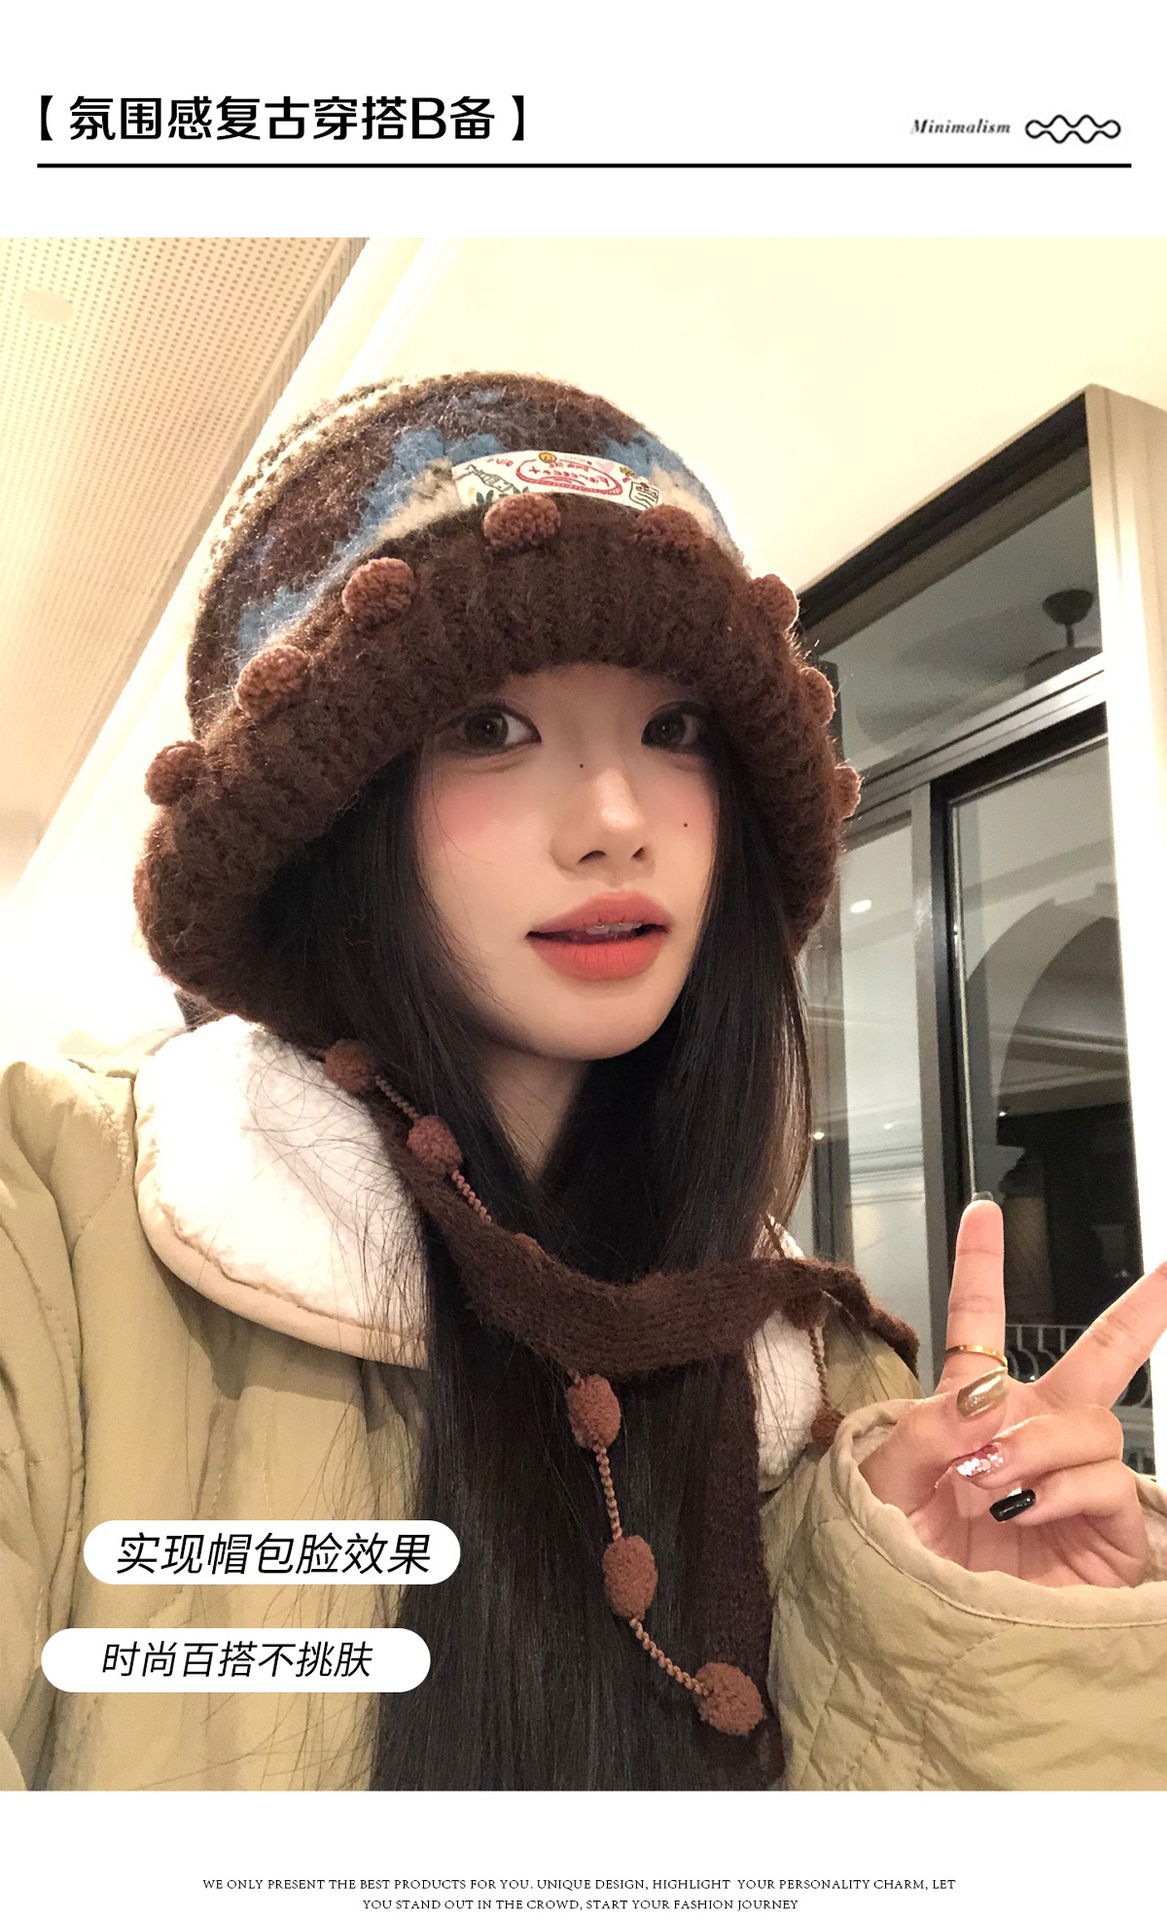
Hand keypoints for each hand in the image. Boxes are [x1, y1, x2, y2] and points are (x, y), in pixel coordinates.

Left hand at [859, 1199, 1166, 1586]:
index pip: (979, 1325)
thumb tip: (983, 1400)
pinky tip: (1025, 1508)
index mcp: (973, 1410)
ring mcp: (1072, 1482)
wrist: (921, 1635)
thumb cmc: (897, 1558)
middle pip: (1100, 1359)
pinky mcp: (1105, 1533)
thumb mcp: (883, 1484)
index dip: (982, 1266)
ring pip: (1092, 1423)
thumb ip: (924, 1432)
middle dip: (1144, 1312)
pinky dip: (1063, 1487)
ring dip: (1041, 1442)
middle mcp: (1033, 1436)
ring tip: (995, 1481)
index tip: (984, 1212)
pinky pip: (1106, 1482)